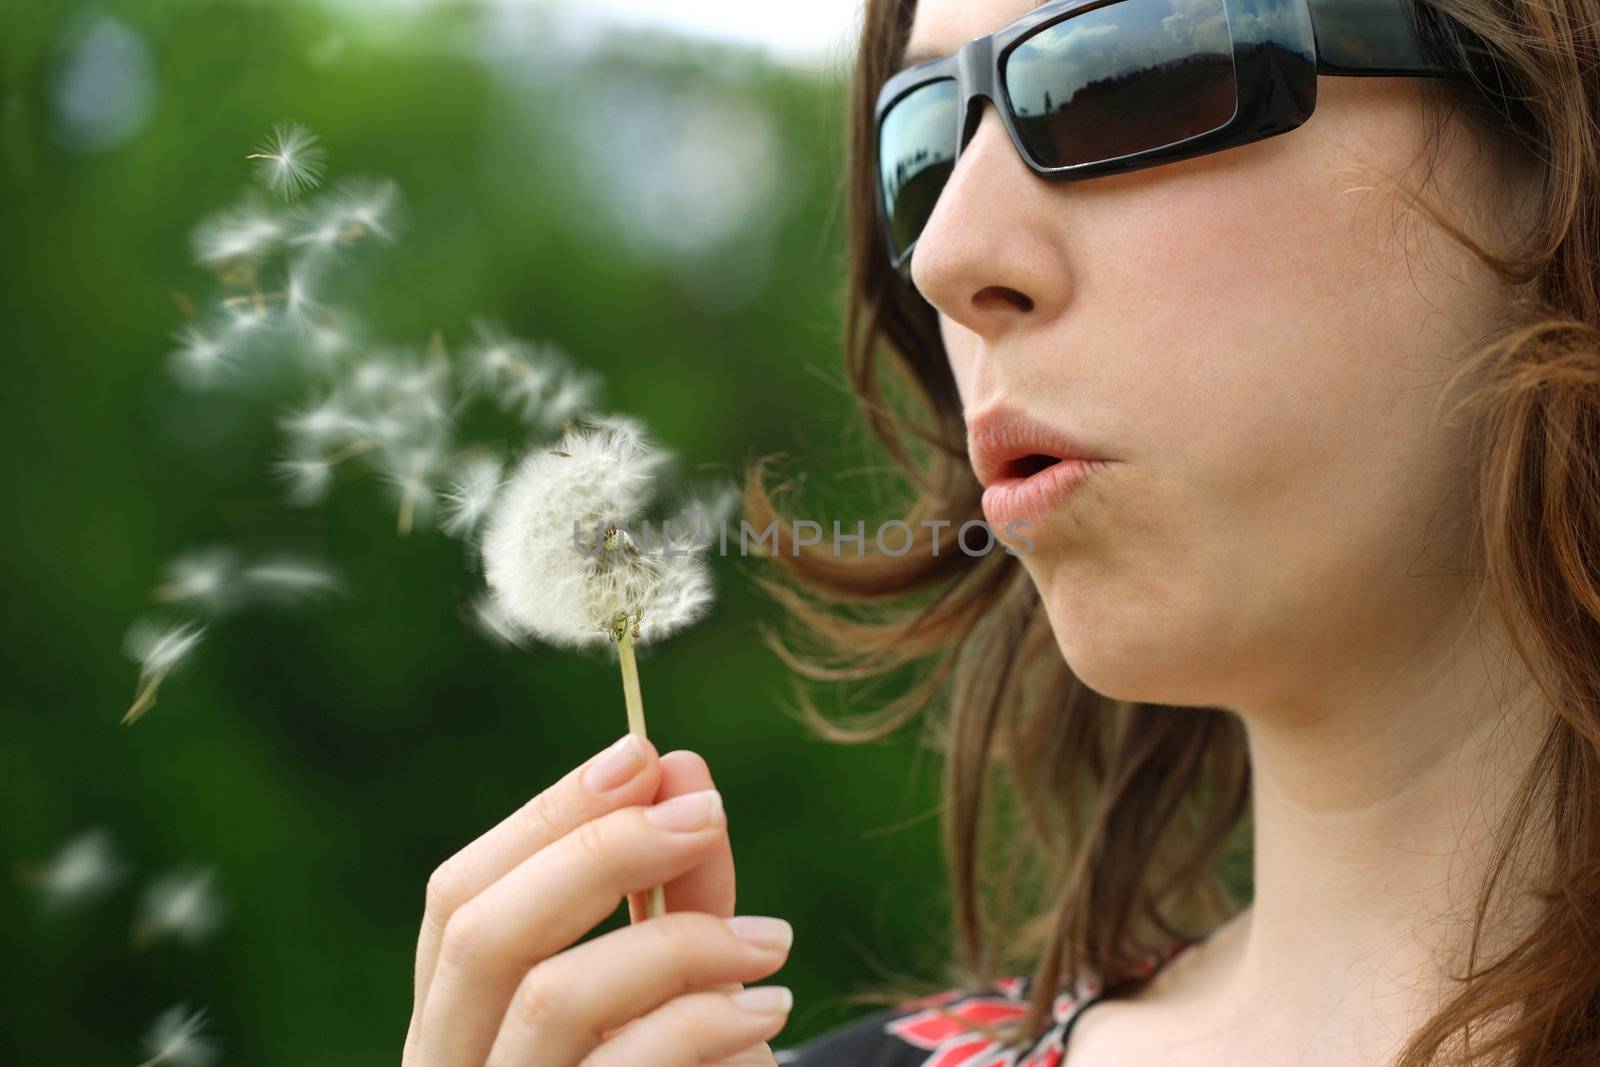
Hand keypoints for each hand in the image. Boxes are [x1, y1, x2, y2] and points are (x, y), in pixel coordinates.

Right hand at [402, 735, 790, 1065]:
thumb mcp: (675, 980)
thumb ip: (673, 889)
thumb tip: (680, 770)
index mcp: (457, 1021)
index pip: (457, 898)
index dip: (545, 816)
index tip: (643, 756)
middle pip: (482, 933)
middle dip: (601, 851)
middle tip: (708, 813)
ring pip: (553, 1000)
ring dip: (676, 942)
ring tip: (770, 942)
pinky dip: (706, 1021)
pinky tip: (768, 1012)